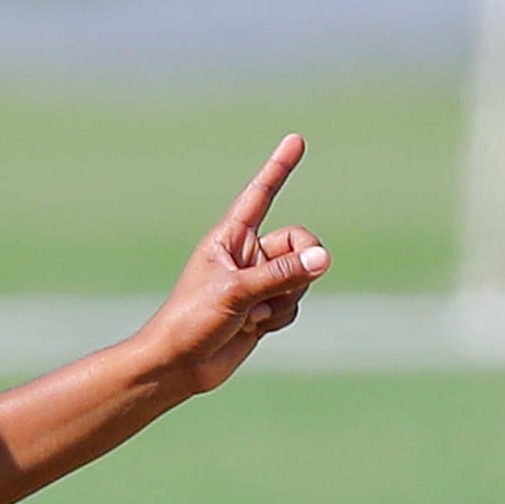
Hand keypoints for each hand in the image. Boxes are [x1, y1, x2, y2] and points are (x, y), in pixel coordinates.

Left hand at [139, 134, 330, 392]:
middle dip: (299, 266)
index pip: (260, 195)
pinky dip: (279, 317)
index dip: (279, 168)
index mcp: (229, 238)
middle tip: (274, 288)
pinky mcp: (264, 306)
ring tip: (249, 314)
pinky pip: (294, 304)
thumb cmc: (191, 320)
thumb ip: (282, 274)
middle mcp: (246, 254)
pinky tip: (252, 328)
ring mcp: (257, 281)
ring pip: (302, 278)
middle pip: (300, 243)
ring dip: (284, 299)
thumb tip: (324, 258)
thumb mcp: (236, 292)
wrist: (180, 364)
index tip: (296, 139)